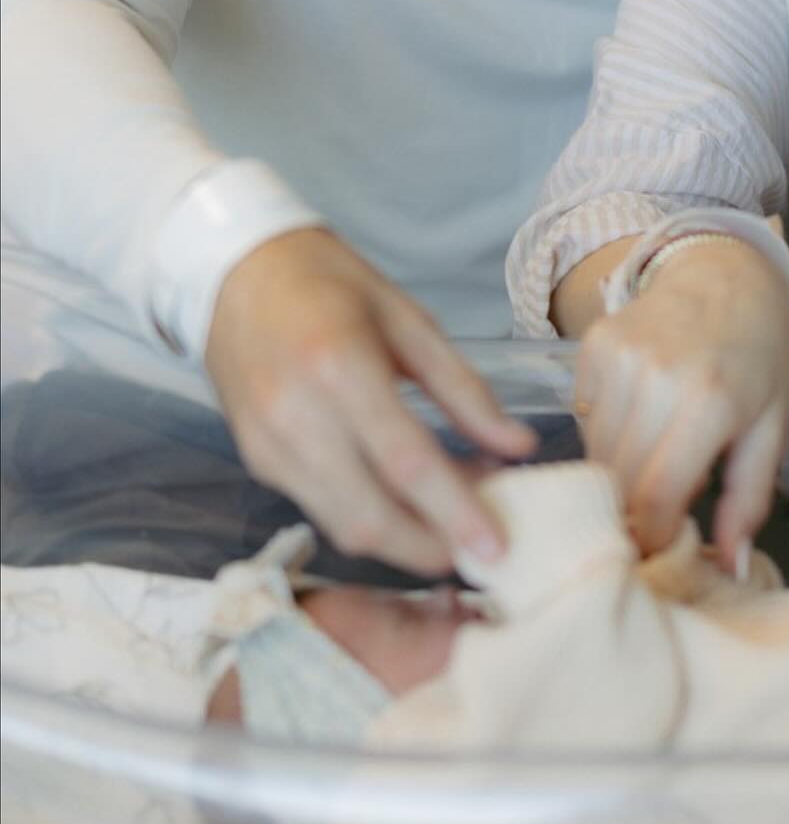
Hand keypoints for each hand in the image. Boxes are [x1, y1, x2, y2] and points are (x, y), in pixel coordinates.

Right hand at [205, 228, 535, 575]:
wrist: (235, 273)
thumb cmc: (332, 285)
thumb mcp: (409, 319)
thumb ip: (464, 388)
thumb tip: (518, 447)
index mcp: (340, 368)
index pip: (405, 462)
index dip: (455, 512)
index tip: (497, 549)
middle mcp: (296, 417)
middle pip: (369, 515)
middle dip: (430, 548)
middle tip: (478, 551)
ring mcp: (267, 446)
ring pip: (341, 525)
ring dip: (402, 541)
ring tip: (450, 522)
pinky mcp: (255, 461)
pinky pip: (319, 508)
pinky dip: (367, 516)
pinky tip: (403, 500)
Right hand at [573, 239, 788, 567]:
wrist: (725, 274)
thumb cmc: (759, 357)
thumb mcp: (772, 428)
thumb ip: (750, 501)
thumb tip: (729, 568)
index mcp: (709, 402)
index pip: (655, 498)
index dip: (650, 539)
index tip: (660, 551)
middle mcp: (656, 377)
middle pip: (620, 481)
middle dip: (635, 512)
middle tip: (658, 514)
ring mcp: (619, 358)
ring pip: (596, 454)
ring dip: (619, 473)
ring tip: (655, 458)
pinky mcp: (593, 346)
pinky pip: (584, 418)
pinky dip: (605, 433)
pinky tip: (638, 418)